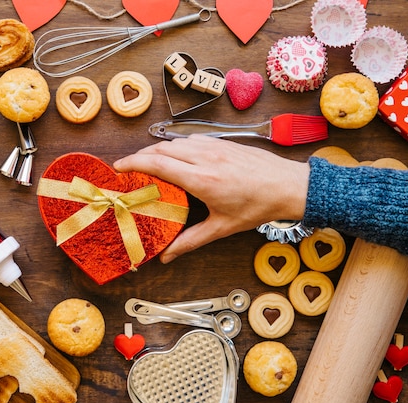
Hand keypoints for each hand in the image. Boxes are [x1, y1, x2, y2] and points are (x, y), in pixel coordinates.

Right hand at [114, 135, 309, 262]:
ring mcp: (215, 147)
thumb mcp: (222, 228)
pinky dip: (177, 146)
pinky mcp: (223, 143)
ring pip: (176, 142)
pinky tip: (176, 157)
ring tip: (148, 163)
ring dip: (158, 150)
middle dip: (140, 156)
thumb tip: (167, 257)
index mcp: (202, 179)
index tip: (118, 167)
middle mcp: (205, 158)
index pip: (158, 163)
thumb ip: (190, 241)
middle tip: (128, 167)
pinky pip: (191, 140)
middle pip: (161, 149)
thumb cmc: (258, 207)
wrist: (289, 186)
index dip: (133, 163)